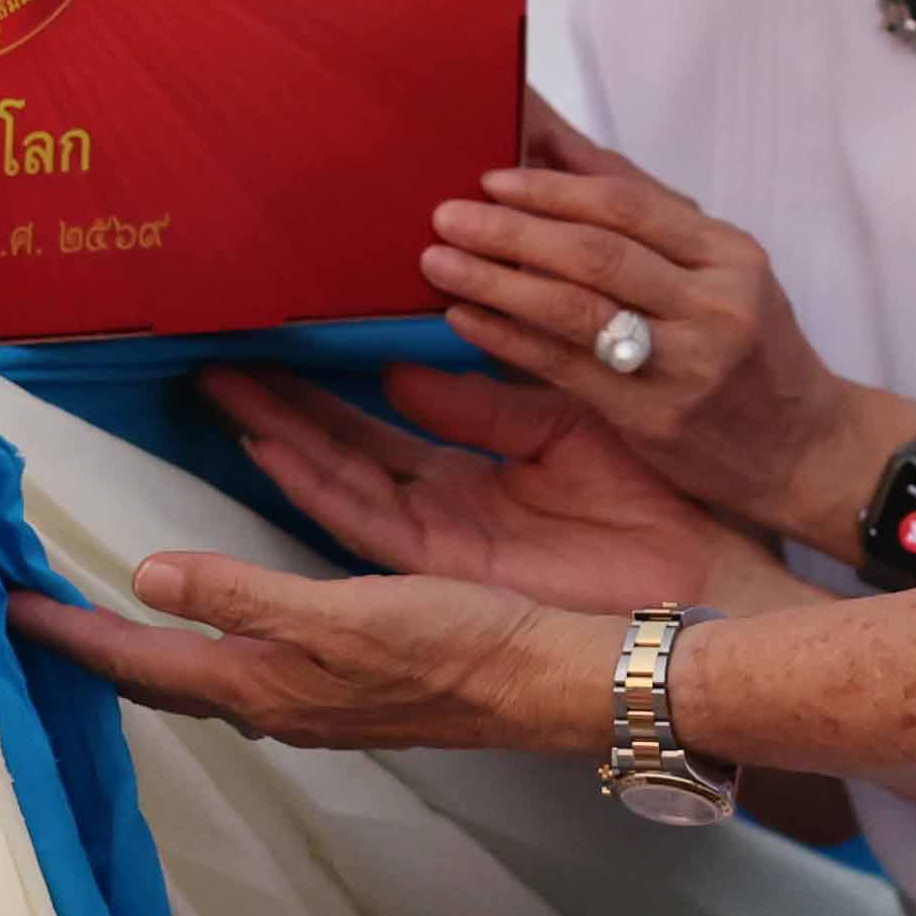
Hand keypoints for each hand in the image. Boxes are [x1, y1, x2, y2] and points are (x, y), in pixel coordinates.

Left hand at [4, 550, 617, 757]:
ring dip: (136, 651)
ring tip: (91, 620)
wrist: (537, 682)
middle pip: (151, 681)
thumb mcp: (340, 611)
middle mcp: (269, 704)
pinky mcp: (334, 690)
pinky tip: (198, 631)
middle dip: (88, 648)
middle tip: (29, 612)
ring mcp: (302, 704)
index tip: (8, 607)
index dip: (68, 635)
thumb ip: (240, 595)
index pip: (135, 663)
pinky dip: (192, 647)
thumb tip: (147, 576)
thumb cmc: (449, 644)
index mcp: (259, 686)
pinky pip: (232, 671)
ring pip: (191, 679)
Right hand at [206, 363, 787, 622]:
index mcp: (469, 477)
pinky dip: (313, 483)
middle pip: (336, 453)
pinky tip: (271, 446)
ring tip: (222, 390)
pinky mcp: (444, 568)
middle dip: (274, 409)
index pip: (372, 426)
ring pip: (335, 483)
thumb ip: (482, 400)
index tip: (270, 342)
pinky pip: (363, 520)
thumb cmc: (653, 501)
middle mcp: (440, 513)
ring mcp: (435, 545)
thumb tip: (397, 364)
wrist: (703, 572)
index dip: (317, 389)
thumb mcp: (560, 424)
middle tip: (213, 359)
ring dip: (276, 439)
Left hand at [424, 103, 885, 549]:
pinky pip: (566, 368)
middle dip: (513, 229)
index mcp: (729, 254)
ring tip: (440, 260)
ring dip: (498, 280)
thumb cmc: (749, 346)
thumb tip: (553, 140)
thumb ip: (643, 208)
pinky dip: (508, 339)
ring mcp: (686, 363)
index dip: (553, 188)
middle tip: (447, 213)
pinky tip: (465, 318)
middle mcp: (713, 303)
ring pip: (577, 309)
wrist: (804, 450)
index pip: (630, 205)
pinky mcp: (656, 417)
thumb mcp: (718, 268)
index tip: (490, 177)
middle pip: (598, 252)